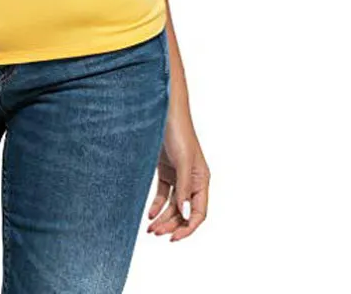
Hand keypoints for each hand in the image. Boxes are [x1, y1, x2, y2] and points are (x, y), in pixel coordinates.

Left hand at [146, 103, 209, 240]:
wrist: (164, 111)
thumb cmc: (178, 131)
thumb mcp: (182, 160)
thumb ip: (183, 187)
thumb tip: (184, 213)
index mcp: (201, 180)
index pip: (198, 212)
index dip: (188, 228)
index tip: (173, 238)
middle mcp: (191, 180)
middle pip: (184, 211)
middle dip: (171, 224)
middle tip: (155, 233)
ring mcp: (178, 175)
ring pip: (173, 204)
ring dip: (163, 217)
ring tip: (150, 228)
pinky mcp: (166, 169)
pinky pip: (164, 193)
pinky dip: (157, 205)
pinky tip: (149, 213)